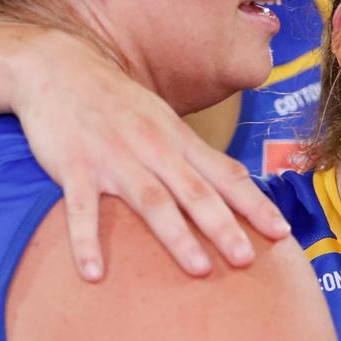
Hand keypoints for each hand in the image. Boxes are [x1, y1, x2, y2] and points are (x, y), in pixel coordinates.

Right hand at [10, 30, 290, 279]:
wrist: (58, 67)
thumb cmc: (115, 101)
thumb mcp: (160, 119)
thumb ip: (189, 154)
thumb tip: (231, 183)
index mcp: (175, 138)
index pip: (224, 173)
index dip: (254, 203)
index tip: (281, 231)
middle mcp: (151, 147)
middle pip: (195, 191)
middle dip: (224, 225)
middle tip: (249, 258)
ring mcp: (113, 157)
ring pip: (151, 200)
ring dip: (176, 236)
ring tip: (199, 269)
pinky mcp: (74, 166)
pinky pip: (81, 209)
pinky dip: (87, 241)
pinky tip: (95, 274)